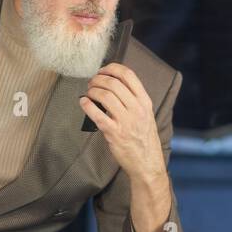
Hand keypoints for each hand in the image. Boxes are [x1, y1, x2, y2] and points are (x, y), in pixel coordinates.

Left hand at [79, 63, 165, 184]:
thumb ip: (134, 99)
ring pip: (105, 96)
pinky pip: (97, 115)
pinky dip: (87, 105)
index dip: (112, 68)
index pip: (129, 75)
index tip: (103, 70)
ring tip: (89, 93)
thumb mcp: (146, 114)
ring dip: (92, 91)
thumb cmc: (144, 138)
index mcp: (145, 102)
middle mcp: (137, 109)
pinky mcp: (114, 133)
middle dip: (98, 79)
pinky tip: (83, 102)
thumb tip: (114, 82)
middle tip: (92, 83)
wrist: (147, 163)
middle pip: (114, 83)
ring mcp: (126, 121)